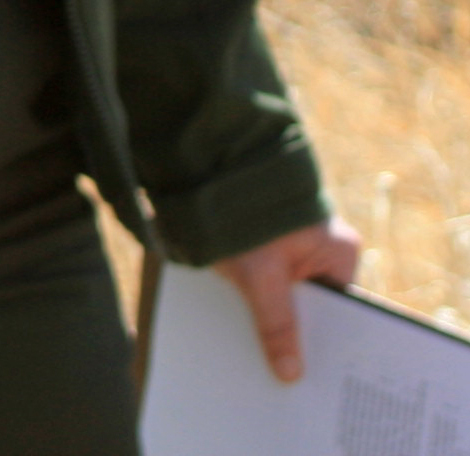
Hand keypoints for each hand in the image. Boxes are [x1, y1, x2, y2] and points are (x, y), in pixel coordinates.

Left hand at [213, 218, 364, 382]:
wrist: (203, 168)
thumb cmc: (241, 213)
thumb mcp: (260, 275)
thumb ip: (276, 324)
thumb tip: (291, 375)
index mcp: (340, 254)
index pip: (345, 313)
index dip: (330, 344)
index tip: (321, 378)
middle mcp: (324, 252)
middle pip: (317, 309)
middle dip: (301, 338)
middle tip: (288, 380)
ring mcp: (297, 249)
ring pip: (292, 300)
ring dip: (277, 323)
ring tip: (264, 365)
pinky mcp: (269, 248)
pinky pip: (272, 287)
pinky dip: (261, 306)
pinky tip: (245, 334)